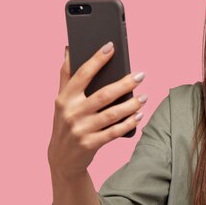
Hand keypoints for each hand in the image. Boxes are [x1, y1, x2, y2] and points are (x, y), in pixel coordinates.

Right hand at [47, 42, 146, 178]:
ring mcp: (81, 129)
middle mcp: (72, 113)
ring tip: (144, 96)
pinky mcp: (91, 144)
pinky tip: (139, 115)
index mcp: (64, 98)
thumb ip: (66, 75)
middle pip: (103, 94)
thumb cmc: (65, 122)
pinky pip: (114, 132)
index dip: (96, 59)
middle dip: (124, 84)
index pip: (82, 74)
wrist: (61, 158)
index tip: (111, 47)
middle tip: (140, 75)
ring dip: (131, 104)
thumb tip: (69, 48)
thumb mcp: (61, 100)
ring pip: (112, 114)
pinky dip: (129, 123)